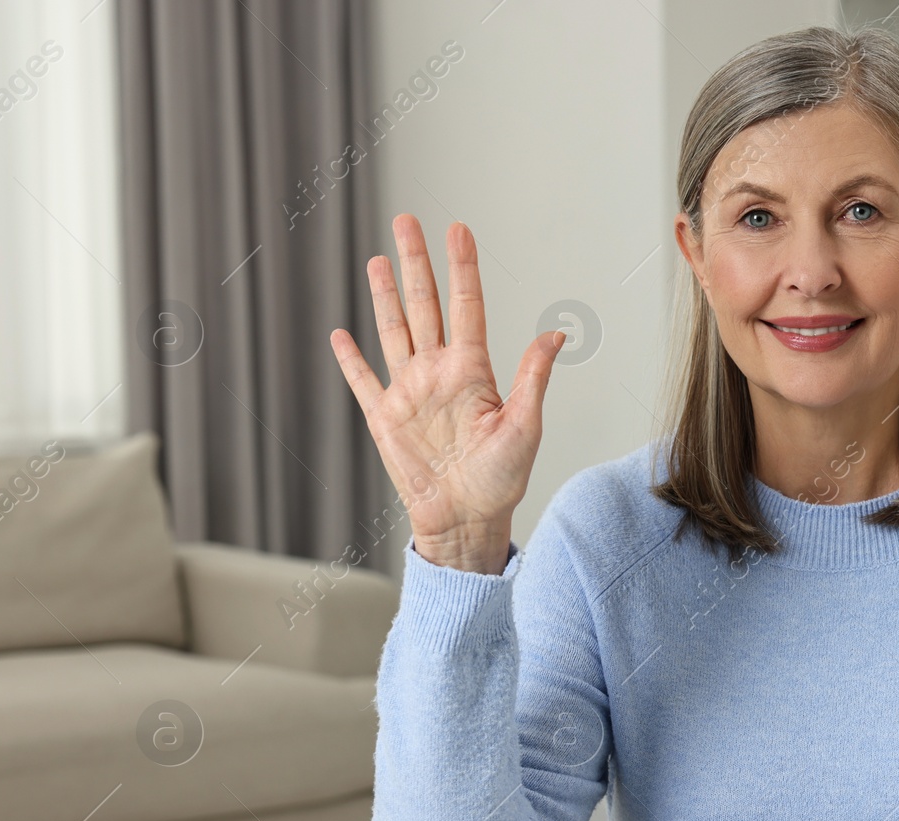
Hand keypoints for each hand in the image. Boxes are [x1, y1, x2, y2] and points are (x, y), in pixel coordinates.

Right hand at [330, 213, 565, 573]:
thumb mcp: (525, 426)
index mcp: (472, 371)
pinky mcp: (384, 418)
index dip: (461, 267)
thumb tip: (557, 334)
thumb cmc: (501, 480)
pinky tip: (341, 334)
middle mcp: (438, 373)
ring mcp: (409, 393)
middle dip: (415, 263)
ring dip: (383, 296)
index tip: (457, 230)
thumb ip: (532, 377)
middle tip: (406, 221)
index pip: (465, 306)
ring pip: (393, 331)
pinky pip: (364, 381)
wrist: (466, 520)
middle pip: (424, 305)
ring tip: (378, 258)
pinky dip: (350, 359)